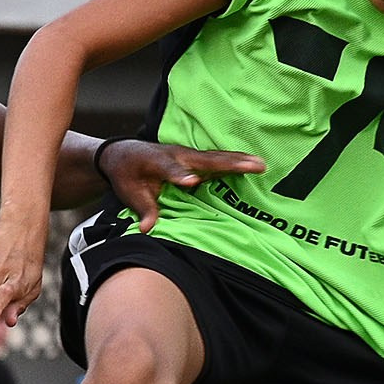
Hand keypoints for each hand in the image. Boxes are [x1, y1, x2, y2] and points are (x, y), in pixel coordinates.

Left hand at [100, 138, 263, 230]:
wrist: (123, 154)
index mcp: (157, 162)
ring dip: (239, 160)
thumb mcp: (130, 194)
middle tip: (254, 165)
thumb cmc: (126, 174)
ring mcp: (188, 155)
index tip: (193, 183)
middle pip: (205, 159)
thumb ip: (143, 210)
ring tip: (261, 164)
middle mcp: (177, 155)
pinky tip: (252, 164)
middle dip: (230, 163)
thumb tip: (147, 228)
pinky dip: (234, 161)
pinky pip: (216, 160)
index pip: (171, 170)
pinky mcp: (194, 158)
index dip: (181, 176)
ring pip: (216, 157)